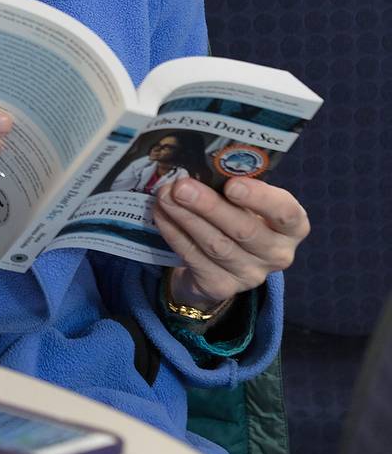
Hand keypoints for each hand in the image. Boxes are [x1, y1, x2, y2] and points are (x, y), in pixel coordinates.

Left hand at [152, 176, 309, 311]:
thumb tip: (198, 166)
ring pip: (216, 245)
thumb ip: (235, 183)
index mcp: (292, 226)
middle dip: (209, 206)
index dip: (260, 199)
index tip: (232, 184)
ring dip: (186, 218)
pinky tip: (162, 215)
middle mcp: (277, 254)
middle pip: (244, 230)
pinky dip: (175, 234)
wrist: (222, 261)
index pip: (286, 213)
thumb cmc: (240, 214)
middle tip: (182, 186)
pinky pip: (195, 258)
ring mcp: (251, 275)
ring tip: (165, 196)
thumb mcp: (247, 199)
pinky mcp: (222, 287)